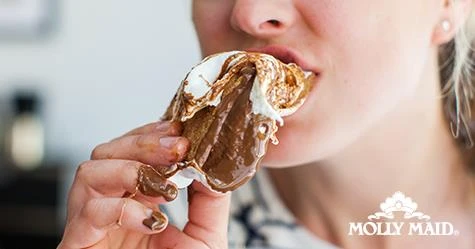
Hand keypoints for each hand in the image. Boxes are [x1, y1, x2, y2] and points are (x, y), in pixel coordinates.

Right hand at [58, 121, 230, 248]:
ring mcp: (92, 225)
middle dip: (142, 144)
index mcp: (136, 201)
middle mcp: (110, 207)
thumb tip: (215, 166)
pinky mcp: (78, 246)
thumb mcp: (205, 238)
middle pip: (106, 153)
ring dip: (128, 170)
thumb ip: (210, 202)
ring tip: (163, 187)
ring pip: (87, 173)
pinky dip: (121, 208)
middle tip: (176, 147)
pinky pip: (87, 214)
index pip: (133, 153)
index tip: (180, 131)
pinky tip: (151, 219)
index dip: (152, 136)